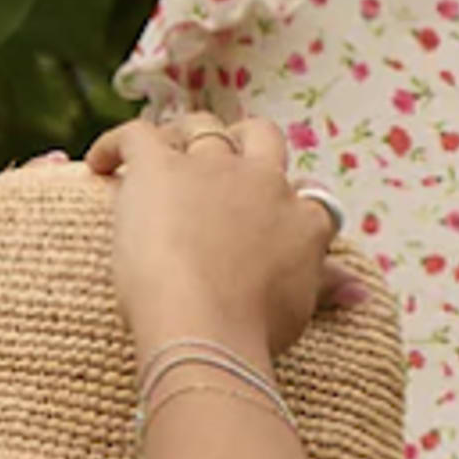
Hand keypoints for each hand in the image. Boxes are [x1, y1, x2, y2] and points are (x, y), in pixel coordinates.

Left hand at [89, 109, 359, 361]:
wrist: (207, 330)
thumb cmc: (253, 332)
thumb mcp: (300, 308)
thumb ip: (325, 287)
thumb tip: (360, 292)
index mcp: (301, 217)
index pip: (299, 193)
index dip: (279, 198)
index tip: (261, 215)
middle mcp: (263, 180)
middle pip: (259, 137)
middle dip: (240, 143)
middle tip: (216, 165)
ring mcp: (211, 167)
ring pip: (198, 126)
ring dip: (179, 137)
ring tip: (159, 159)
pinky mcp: (158, 167)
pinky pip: (134, 135)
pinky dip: (112, 144)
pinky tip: (97, 163)